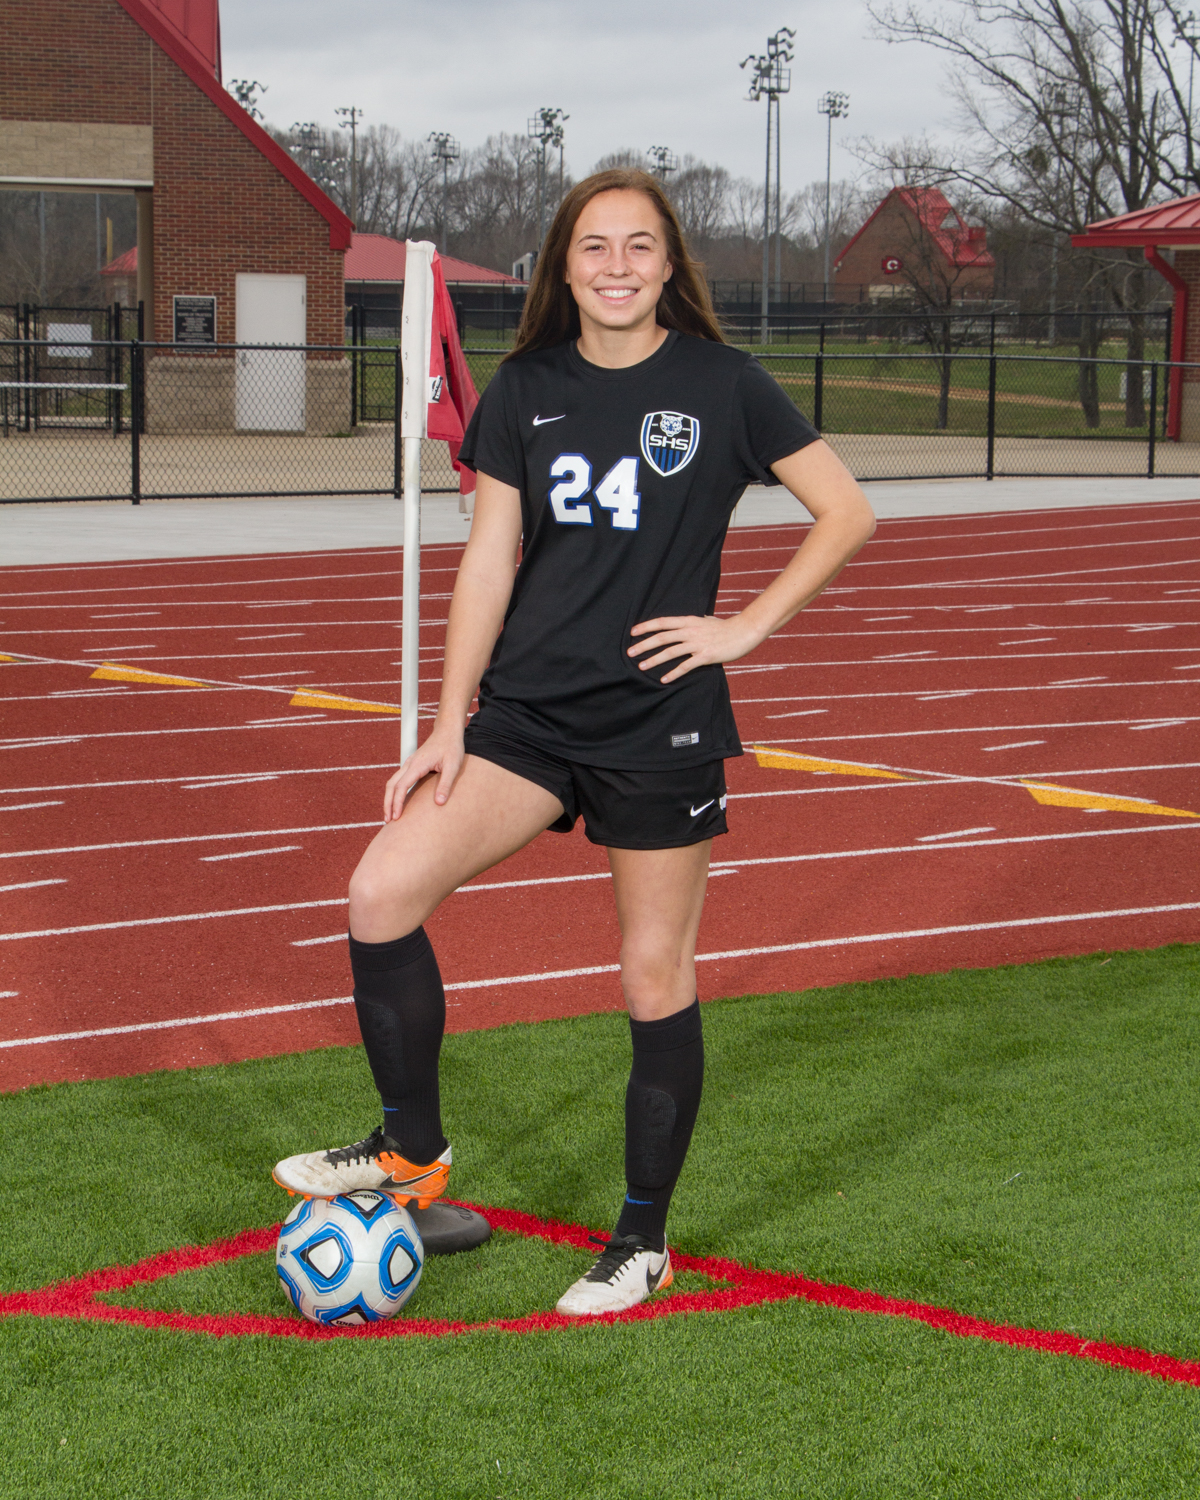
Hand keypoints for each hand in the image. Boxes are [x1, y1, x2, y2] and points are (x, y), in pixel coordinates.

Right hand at [382, 722, 465, 821]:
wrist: (447, 731)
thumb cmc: (452, 747)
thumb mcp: (453, 766)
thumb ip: (446, 784)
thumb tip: (439, 803)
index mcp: (417, 765)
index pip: (401, 786)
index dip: (397, 803)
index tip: (396, 817)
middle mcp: (409, 764)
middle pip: (391, 785)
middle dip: (387, 803)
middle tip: (387, 820)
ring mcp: (409, 764)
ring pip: (392, 782)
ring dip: (389, 798)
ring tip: (390, 814)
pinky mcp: (412, 765)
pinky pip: (398, 780)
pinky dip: (394, 792)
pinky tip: (398, 801)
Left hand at [628, 613, 761, 683]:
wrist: (744, 632)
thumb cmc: (726, 627)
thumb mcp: (707, 620)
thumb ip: (695, 622)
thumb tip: (688, 622)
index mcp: (689, 621)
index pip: (662, 622)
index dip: (646, 627)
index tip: (632, 633)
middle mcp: (690, 631)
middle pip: (662, 637)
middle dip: (644, 645)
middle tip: (630, 653)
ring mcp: (697, 643)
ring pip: (670, 651)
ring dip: (654, 659)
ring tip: (641, 666)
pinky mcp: (705, 656)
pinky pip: (686, 666)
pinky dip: (674, 673)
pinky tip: (664, 679)